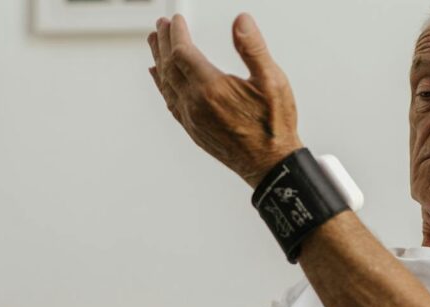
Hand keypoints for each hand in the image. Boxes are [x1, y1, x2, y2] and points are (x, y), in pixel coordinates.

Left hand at [148, 13, 303, 187]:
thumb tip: (241, 22)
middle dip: (164, 42)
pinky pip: (170, 102)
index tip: (176, 20)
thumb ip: (254, 48)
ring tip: (155, 42)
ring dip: (158, 60)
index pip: (183, 52)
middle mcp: (196, 104)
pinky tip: (157, 76)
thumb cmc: (274, 126)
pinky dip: (161, 84)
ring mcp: (192, 118)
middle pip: (169, 66)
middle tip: (160, 25)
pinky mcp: (193, 129)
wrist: (270, 164)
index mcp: (213, 89)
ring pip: (166, 83)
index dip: (177, 33)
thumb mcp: (272, 81)